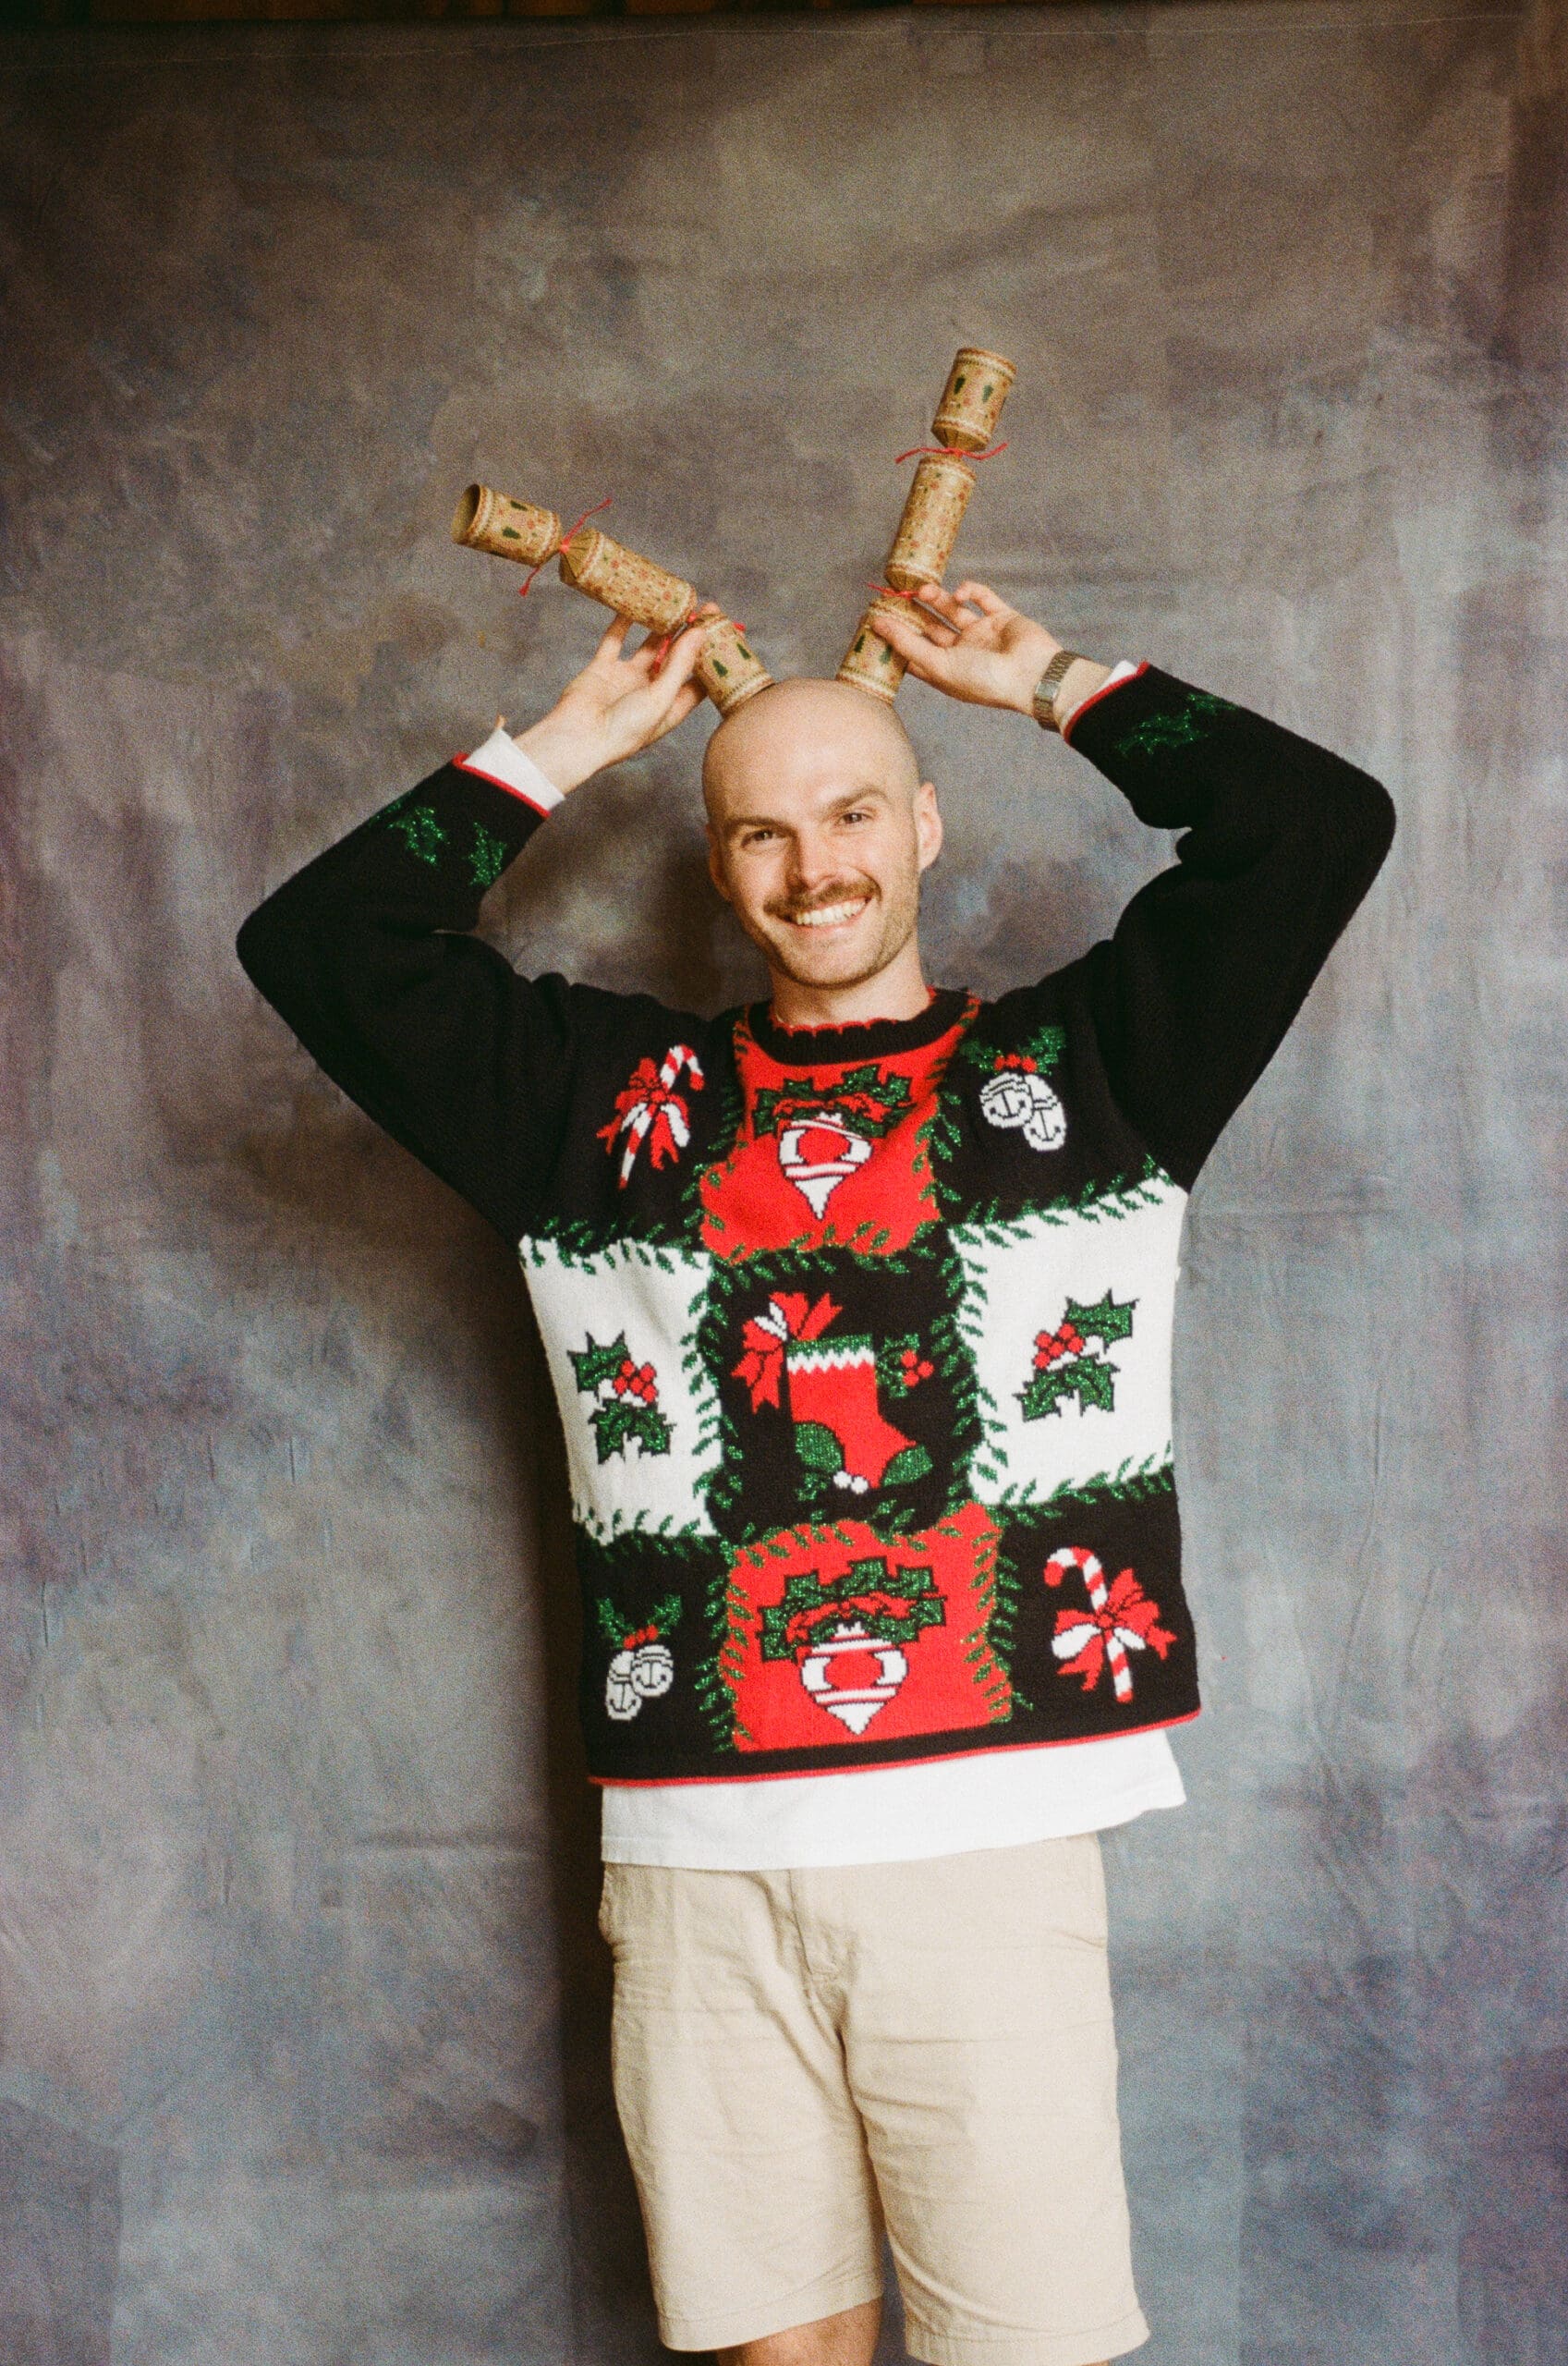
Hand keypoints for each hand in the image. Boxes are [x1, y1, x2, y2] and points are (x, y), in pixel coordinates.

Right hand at [513, 604, 719, 792]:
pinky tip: (635, 604)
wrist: (578, 738)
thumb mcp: (660, 698)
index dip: (710, 655)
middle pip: (677, 659)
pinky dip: (623, 623)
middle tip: (703, 608)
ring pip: (648, 647)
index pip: (698, 679)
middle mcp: (651, 693)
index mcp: (671, 708)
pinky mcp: (603, 669)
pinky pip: (615, 640)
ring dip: (661, 627)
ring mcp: (627, 679)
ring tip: (675, 603)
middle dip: (690, 635)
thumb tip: (700, 633)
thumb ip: (680, 664)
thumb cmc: (625, 730)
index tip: (722, 629)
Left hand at [874, 580, 1057, 713]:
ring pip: (953, 610)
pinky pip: (982, 598)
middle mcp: (962, 653)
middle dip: (914, 612)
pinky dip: (971, 590)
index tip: (876, 618)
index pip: (914, 652)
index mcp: (945, 671)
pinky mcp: (1001, 617)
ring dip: (938, 598)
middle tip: (896, 594)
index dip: (896, 637)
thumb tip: (877, 625)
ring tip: (923, 589)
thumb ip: (908, 644)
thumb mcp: (939, 665)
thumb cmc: (984, 680)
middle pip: (931, 628)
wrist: (1032, 674)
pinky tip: (961, 591)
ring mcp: (982, 634)